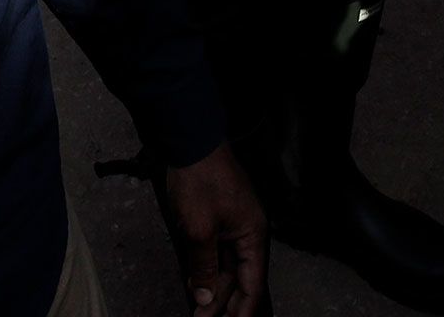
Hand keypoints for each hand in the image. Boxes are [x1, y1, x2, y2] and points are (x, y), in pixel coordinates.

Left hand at [159, 145, 267, 315]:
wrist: (190, 143)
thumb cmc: (201, 179)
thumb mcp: (199, 228)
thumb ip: (203, 266)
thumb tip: (205, 297)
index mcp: (253, 235)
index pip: (253, 284)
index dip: (243, 310)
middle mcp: (247, 234)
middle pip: (240, 279)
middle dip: (224, 304)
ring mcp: (232, 228)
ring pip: (226, 269)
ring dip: (213, 291)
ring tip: (198, 310)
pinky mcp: (217, 222)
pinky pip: (216, 255)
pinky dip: (206, 272)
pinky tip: (196, 286)